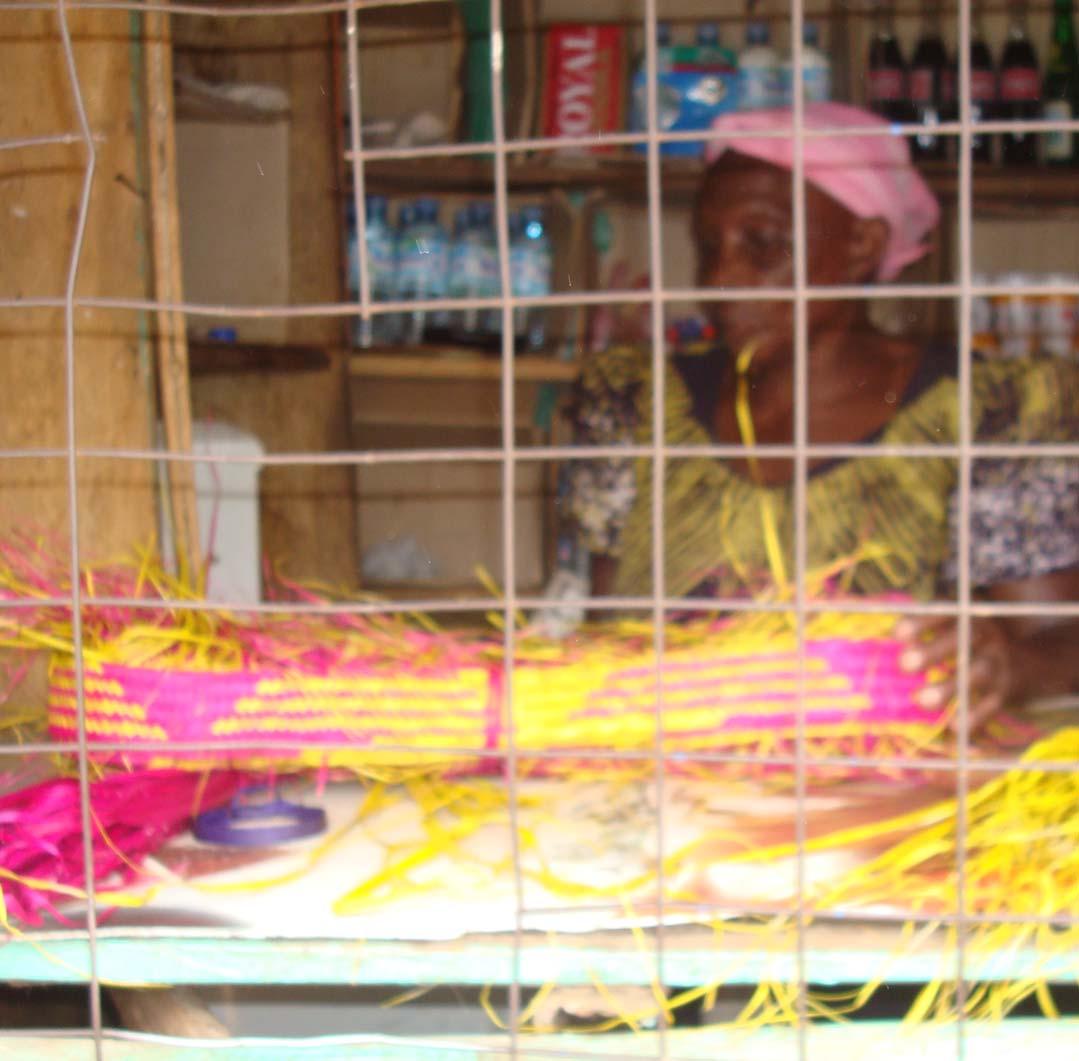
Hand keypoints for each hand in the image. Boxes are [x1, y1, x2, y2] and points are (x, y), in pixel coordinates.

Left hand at [894, 615, 1017, 733]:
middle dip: (933, 651)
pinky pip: (992, 704)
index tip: (897, 634)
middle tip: (904, 664)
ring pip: (978, 672)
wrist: (1023, 661)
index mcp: (961, 616)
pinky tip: (954, 727)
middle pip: (962, 639)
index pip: (942, 613)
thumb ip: (913, 630)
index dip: (921, 622)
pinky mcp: (1005, 690)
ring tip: (922, 700)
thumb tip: (872, 635)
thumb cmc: (962, 642)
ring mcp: (996, 662)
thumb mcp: (944, 626)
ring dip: (950, 687)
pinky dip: (974, 716)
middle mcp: (982, 635)